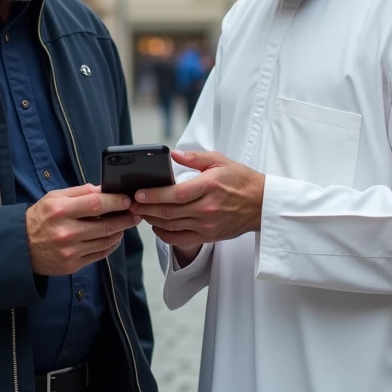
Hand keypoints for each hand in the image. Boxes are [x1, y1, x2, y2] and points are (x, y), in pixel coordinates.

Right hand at [26, 185, 139, 275]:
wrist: (21, 247)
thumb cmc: (40, 217)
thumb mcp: (55, 197)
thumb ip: (80, 192)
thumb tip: (105, 188)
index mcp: (61, 210)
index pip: (96, 204)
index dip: (116, 202)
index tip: (127, 200)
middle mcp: (66, 232)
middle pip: (105, 225)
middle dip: (125, 218)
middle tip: (136, 213)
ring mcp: (70, 251)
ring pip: (106, 241)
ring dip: (120, 232)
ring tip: (126, 223)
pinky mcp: (73, 265)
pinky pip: (100, 254)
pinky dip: (111, 245)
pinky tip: (114, 237)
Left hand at [130, 150, 264, 249]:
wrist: (261, 204)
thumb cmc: (241, 180)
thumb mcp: (219, 161)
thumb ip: (194, 157)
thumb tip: (172, 153)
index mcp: (209, 186)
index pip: (176, 194)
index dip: (154, 195)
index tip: (138, 193)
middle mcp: (207, 208)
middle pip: (169, 212)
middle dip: (146, 209)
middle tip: (131, 204)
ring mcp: (207, 225)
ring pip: (172, 226)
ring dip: (152, 220)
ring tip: (139, 213)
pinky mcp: (208, 236)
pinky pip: (181, 239)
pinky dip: (165, 234)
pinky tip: (156, 226)